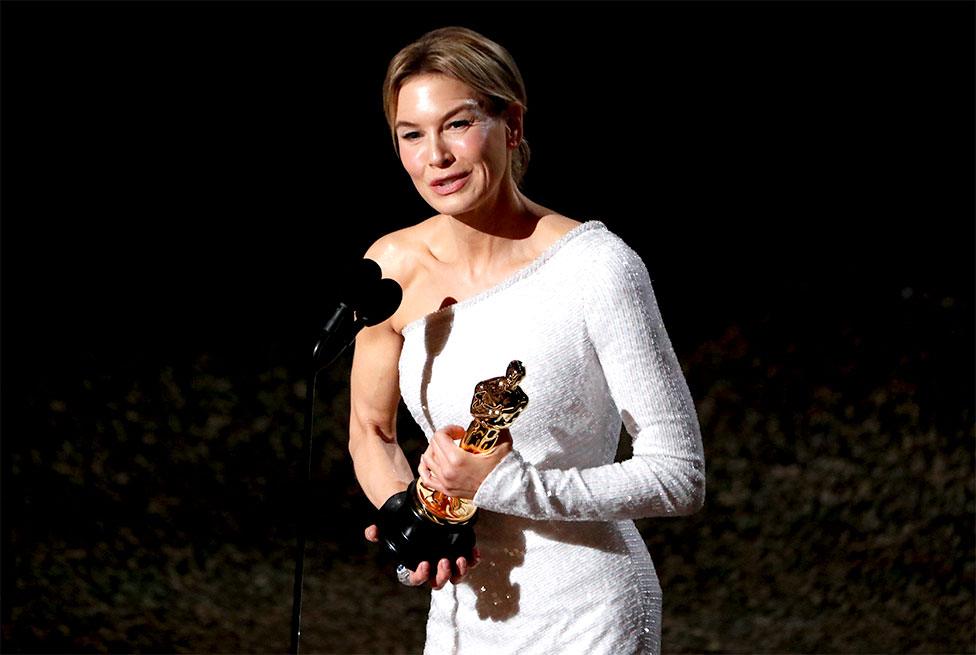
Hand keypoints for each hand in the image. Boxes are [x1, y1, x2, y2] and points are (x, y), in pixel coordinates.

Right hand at [364, 524, 479, 588]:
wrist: (419, 513)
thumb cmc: (403, 524)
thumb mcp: (390, 526)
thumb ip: (379, 531)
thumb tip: (371, 532)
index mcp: (416, 567)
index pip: (417, 580)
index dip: (420, 576)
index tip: (424, 564)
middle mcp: (432, 568)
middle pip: (438, 582)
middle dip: (442, 575)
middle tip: (444, 561)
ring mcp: (447, 563)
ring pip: (455, 577)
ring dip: (459, 571)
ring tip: (460, 559)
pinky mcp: (460, 553)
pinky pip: (469, 563)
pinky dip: (473, 560)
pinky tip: (474, 553)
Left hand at [418, 425, 512, 498]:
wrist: (505, 493)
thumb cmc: (502, 473)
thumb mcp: (501, 445)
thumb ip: (496, 429)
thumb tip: (493, 419)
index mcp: (457, 460)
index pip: (439, 436)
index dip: (449, 429)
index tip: (459, 431)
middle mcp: (448, 472)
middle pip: (433, 446)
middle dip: (443, 437)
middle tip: (456, 437)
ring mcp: (445, 482)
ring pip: (427, 459)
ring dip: (434, 450)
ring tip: (445, 448)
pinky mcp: (446, 490)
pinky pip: (426, 478)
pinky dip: (425, 468)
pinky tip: (430, 462)